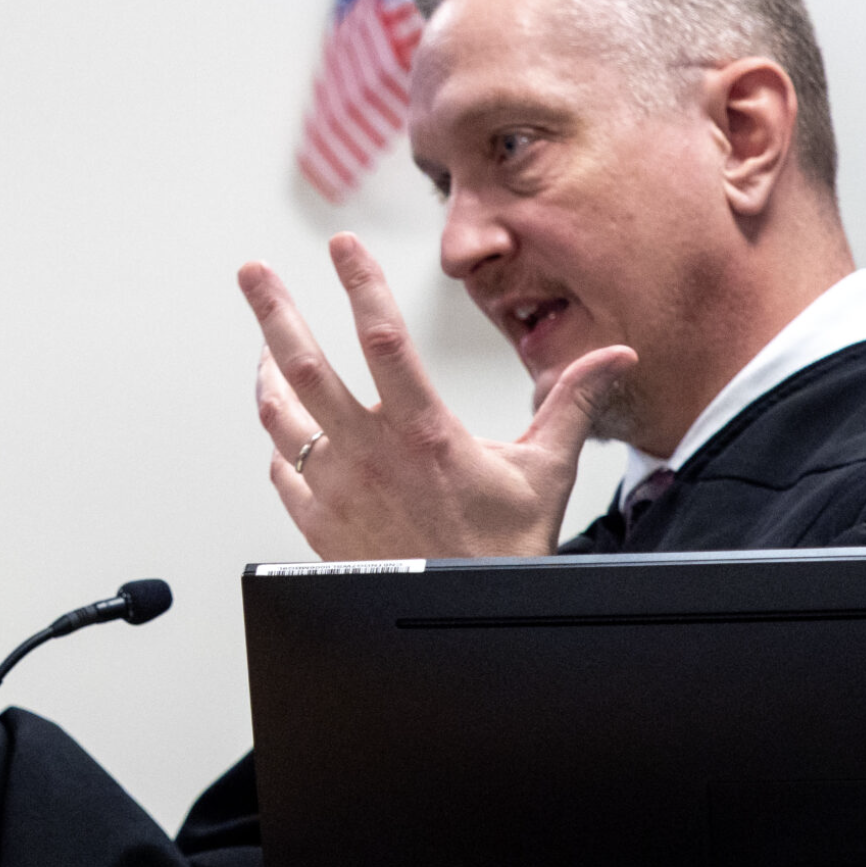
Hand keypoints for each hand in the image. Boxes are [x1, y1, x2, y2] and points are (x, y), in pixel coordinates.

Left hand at [238, 233, 635, 560]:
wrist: (463, 621)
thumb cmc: (501, 551)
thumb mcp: (544, 471)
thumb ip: (570, 403)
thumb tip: (613, 357)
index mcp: (424, 433)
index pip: (383, 339)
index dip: (361, 285)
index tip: (343, 245)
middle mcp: (370, 456)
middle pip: (305, 368)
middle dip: (274, 313)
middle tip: (252, 274)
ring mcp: (336, 490)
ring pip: (280, 417)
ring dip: (265, 374)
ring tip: (262, 346)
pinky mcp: (317, 525)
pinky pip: (282, 471)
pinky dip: (278, 441)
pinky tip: (283, 427)